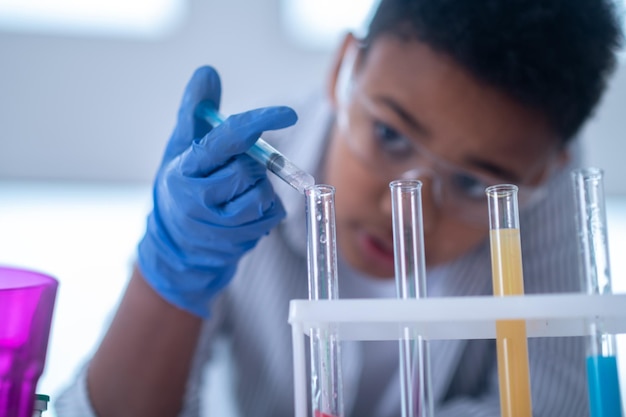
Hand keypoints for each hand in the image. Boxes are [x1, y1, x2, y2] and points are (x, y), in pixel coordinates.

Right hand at [137, 66, 297, 316]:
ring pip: (262, 194)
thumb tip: (208, 71)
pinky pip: (272, 214)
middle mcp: (199, 198)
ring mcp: (219, 225)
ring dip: (259, 186)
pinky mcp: (239, 241)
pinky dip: (268, 206)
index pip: (227, 140)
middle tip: (234, 167)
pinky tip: (245, 209)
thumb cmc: (181, 184)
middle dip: (250, 164)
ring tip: (237, 190)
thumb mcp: (180, 146)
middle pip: (248, 169)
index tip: (288, 113)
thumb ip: (195, 110)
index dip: (258, 123)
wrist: (175, 243)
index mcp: (185, 168)